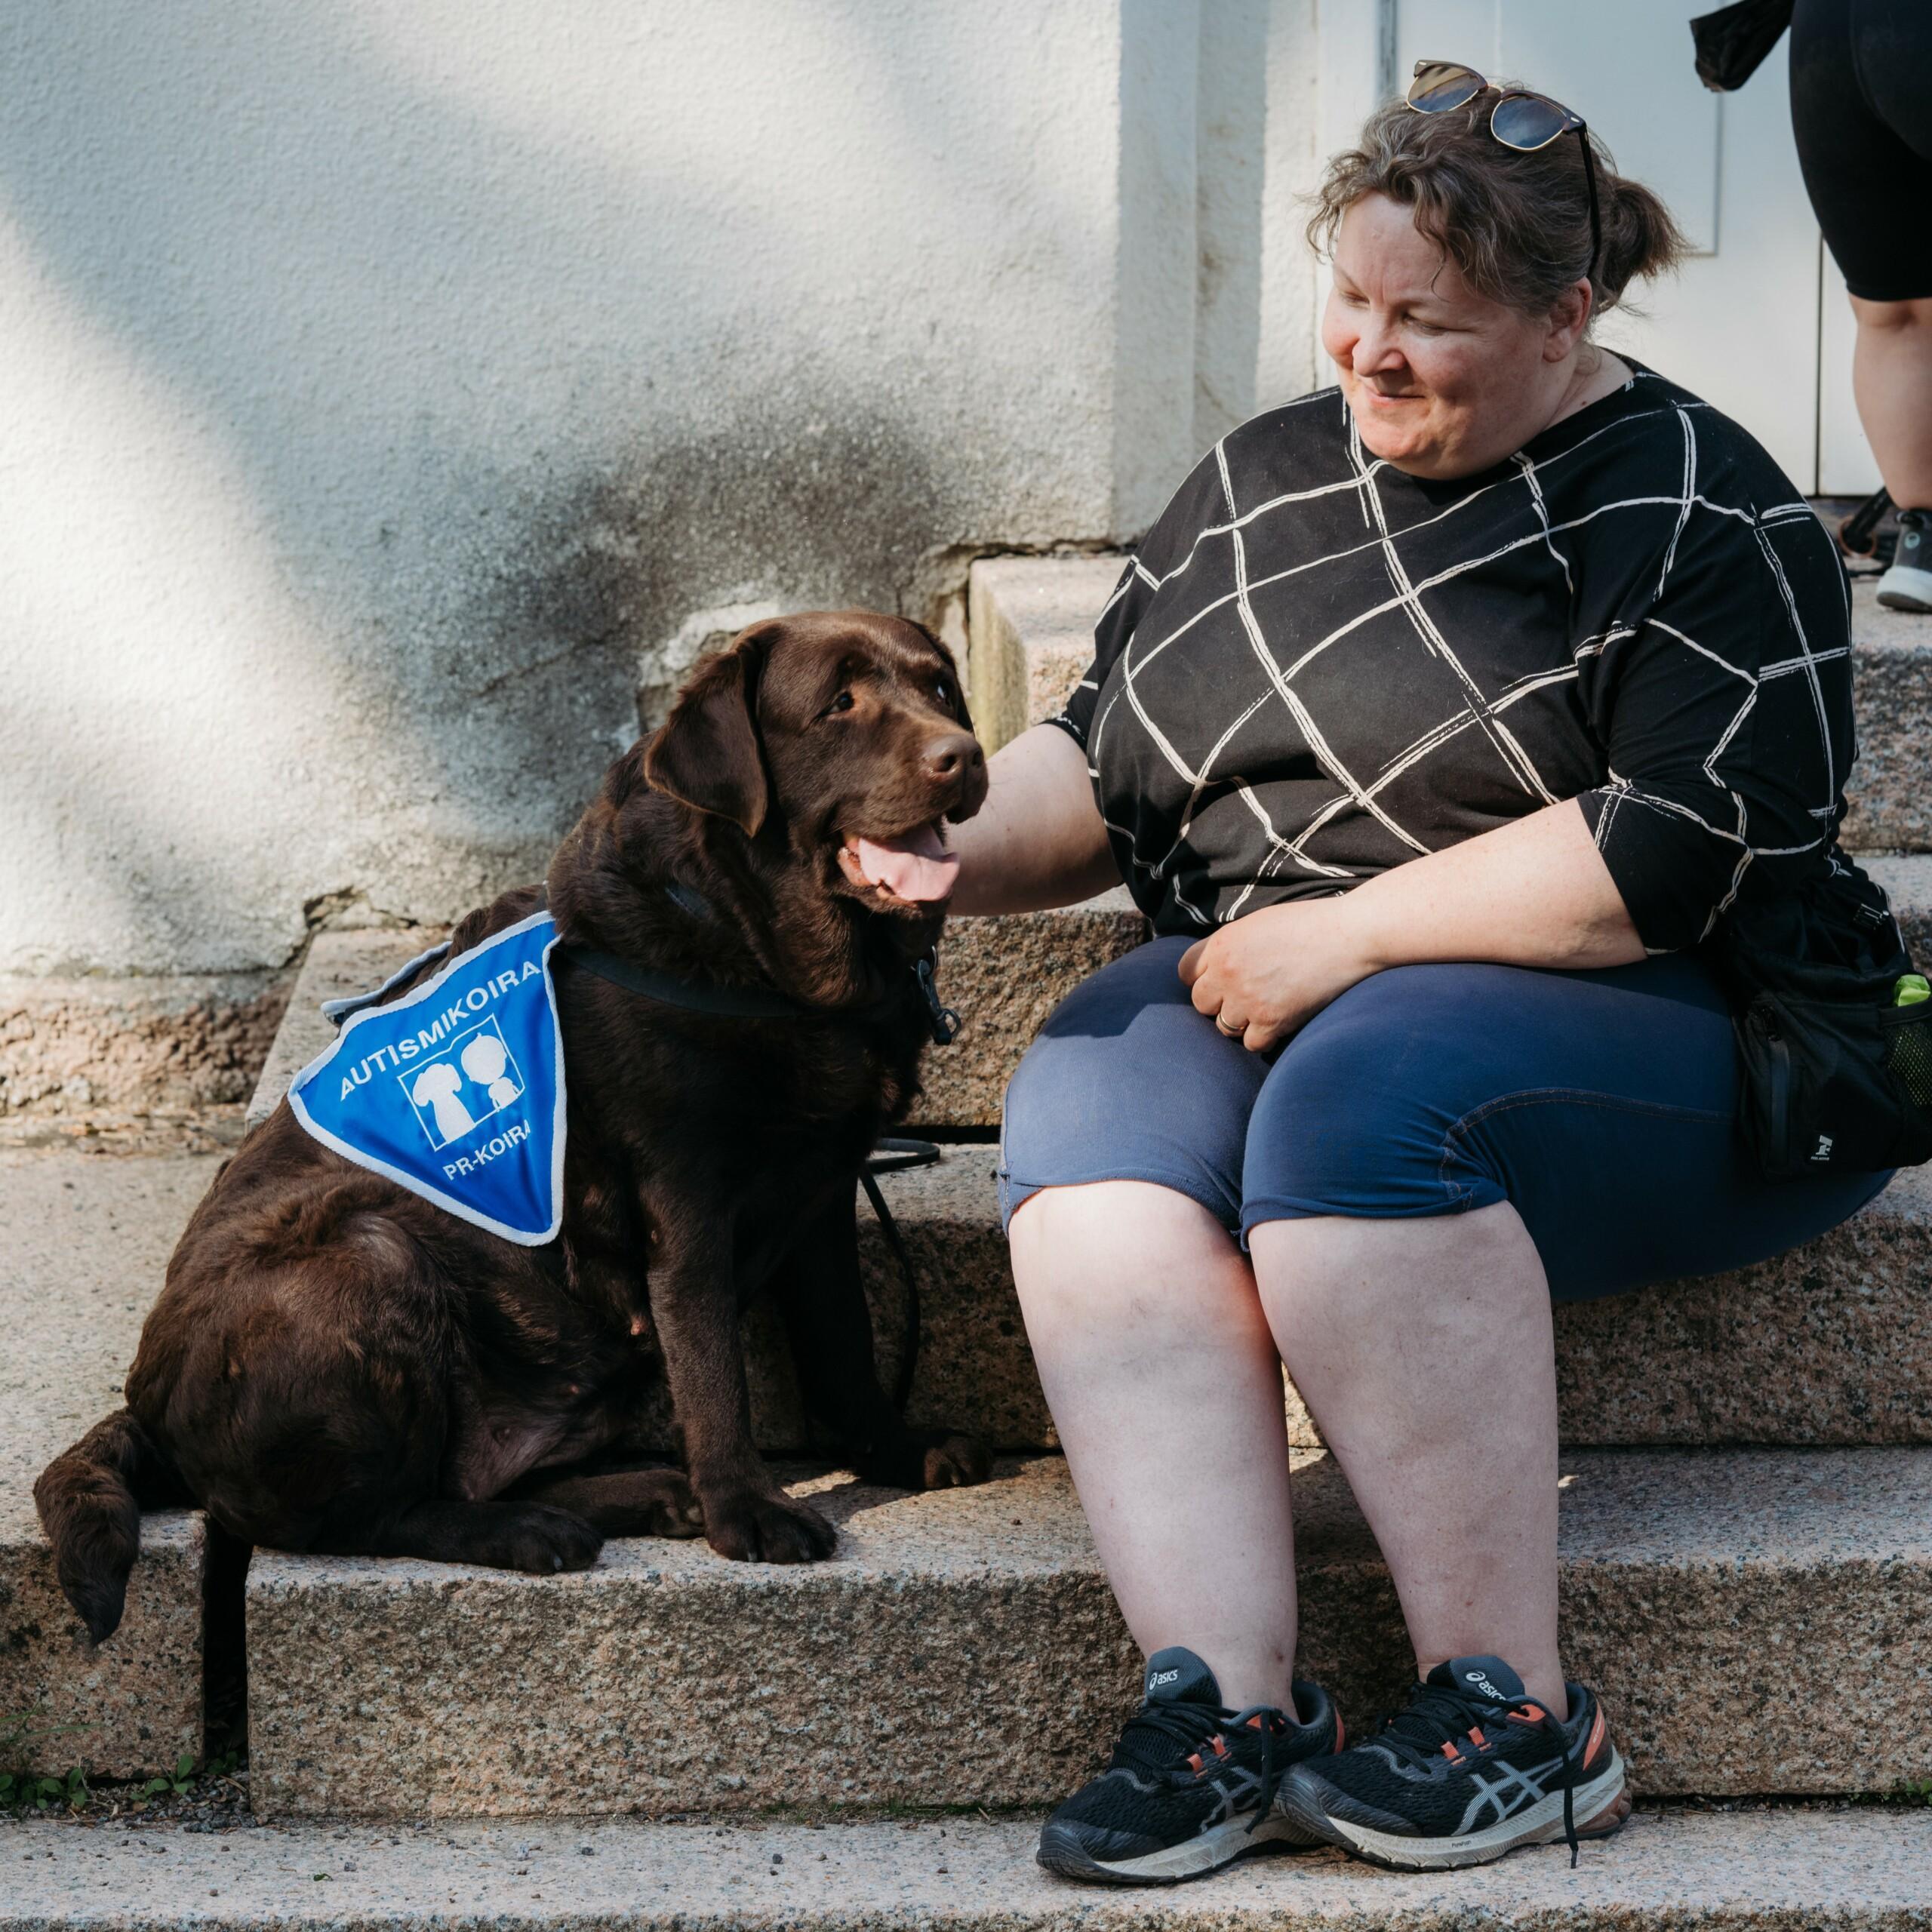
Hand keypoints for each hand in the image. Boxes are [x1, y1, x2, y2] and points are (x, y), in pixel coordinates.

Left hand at [1177, 898, 1381, 1053]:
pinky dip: (1264, 1037)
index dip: (1203, 978)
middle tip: (1247, 996)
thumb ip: (1228, 946)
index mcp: (1221, 944)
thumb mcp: (1256, 924)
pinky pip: (1251, 1043)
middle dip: (1220, 1002)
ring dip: (1242, 1022)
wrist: (1349, 935)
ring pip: (1224, 1027)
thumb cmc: (1307, 925)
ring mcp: (1247, 998)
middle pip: (1201, 1003)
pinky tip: (1279, 1021)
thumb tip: (1210, 970)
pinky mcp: (1271, 1020)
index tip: (1222, 980)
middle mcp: (1227, 972)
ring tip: (1266, 1007)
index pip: (1185, 973)